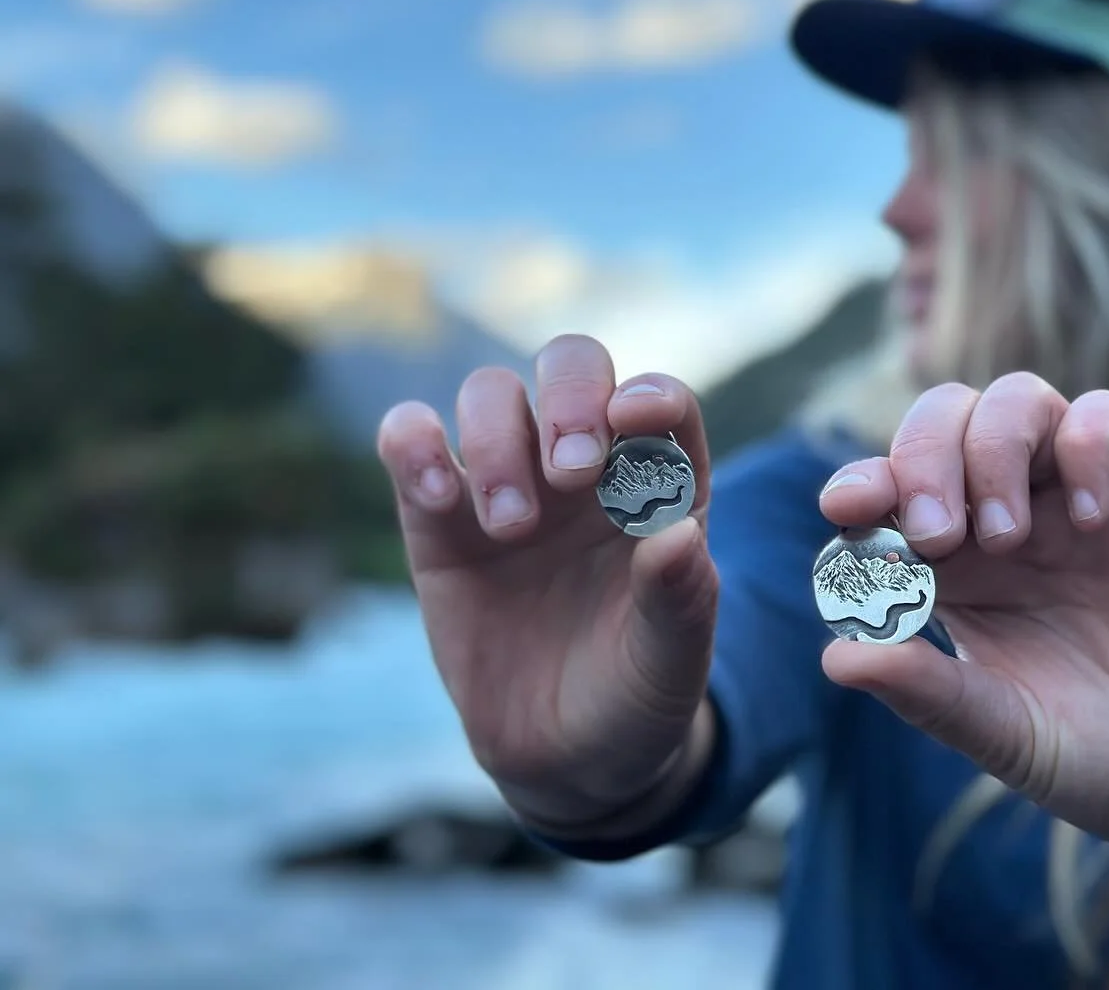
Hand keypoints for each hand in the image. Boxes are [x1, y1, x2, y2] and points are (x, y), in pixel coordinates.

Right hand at [376, 335, 719, 831]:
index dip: (651, 395)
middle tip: (571, 472)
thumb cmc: (635, 696)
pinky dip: (414, 443)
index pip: (664, 403)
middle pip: (573, 367)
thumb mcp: (671, 662)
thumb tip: (679, 535)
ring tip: (512, 527)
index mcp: (660, 485)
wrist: (563, 758)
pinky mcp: (438, 515)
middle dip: (569, 398)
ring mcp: (510, 482)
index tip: (633, 421)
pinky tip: (438, 495)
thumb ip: (680, 600)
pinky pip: (411, 440)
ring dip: (498, 439)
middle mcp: (587, 468)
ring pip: (491, 393)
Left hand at [818, 373, 1108, 864]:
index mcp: (948, 573)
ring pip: (1013, 402)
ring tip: (1007, 538)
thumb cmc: (1099, 756)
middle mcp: (1000, 521)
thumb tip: (836, 656)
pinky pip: (1104, 418)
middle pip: (938, 425)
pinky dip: (1084, 446)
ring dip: (992, 450)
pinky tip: (1087, 521)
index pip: (885, 497)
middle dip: (922, 461)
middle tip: (937, 536)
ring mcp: (1069, 498)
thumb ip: (929, 694)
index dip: (861, 486)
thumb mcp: (1007, 734)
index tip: (846, 507)